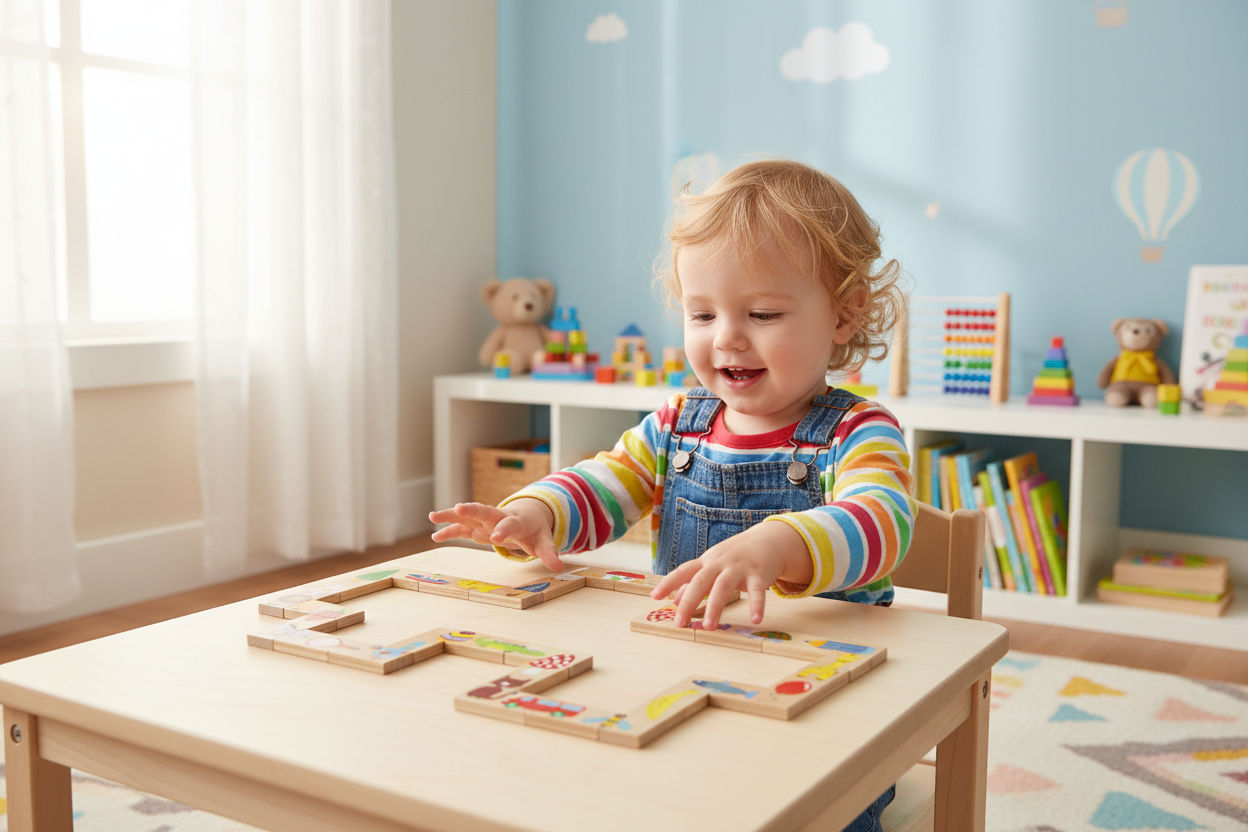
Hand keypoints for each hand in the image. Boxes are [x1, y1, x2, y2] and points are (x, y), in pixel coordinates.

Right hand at [428, 499, 562, 570]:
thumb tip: (559, 566)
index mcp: (516, 520)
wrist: (526, 516)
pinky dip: (449, 531)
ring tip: (433, 516)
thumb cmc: (534, 529)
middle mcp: (497, 517)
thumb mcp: (543, 541)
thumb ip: (549, 553)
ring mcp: (485, 521)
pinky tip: (435, 536)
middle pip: (484, 511)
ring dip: (451, 515)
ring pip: (467, 516)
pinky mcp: (477, 527)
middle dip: (472, 509)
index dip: (503, 530)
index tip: (495, 539)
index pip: (509, 524)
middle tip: (458, 507)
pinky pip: (461, 529)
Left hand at [649, 520, 811, 628]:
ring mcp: (739, 568)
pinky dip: (756, 605)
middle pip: (700, 581)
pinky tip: (755, 620)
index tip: (654, 597)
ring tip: (708, 626)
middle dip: (689, 602)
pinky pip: (757, 591)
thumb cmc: (735, 555)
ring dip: (715, 607)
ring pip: (724, 587)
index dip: (668, 583)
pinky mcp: (759, 573)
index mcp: (706, 562)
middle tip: (680, 624)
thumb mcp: (712, 565)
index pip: (683, 571)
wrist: (768, 540)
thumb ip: (693, 582)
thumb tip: (673, 600)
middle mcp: (720, 563)